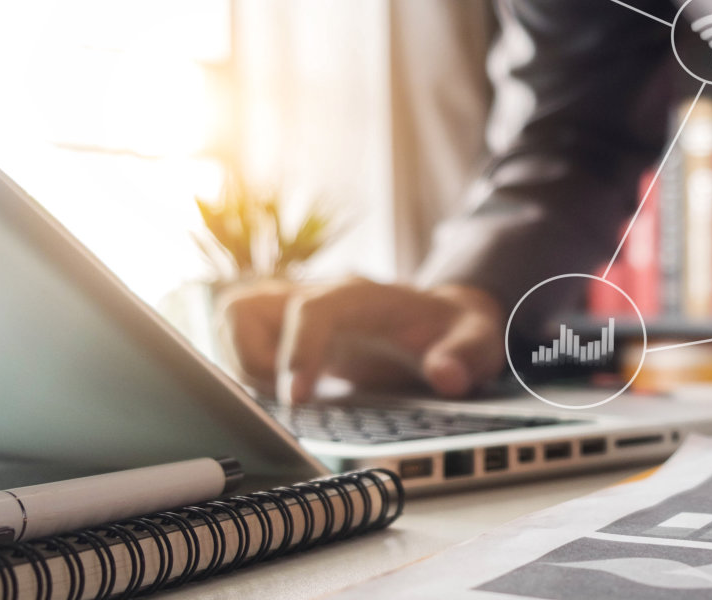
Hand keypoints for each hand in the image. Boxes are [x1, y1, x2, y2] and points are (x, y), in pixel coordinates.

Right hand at [217, 278, 502, 401]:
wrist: (442, 320)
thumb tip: (447, 376)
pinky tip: (285, 396)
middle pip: (246, 307)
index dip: (297, 352)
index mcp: (358, 295)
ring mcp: (294, 310)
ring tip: (287, 398)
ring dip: (242, 365)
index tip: (296, 399)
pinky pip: (239, 340)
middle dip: (253, 361)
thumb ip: (466, 355)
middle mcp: (317, 295)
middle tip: (291, 400)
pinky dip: (246, 371)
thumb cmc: (454, 330)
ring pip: (233, 320)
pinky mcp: (284, 330)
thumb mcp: (477, 341)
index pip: (310, 311)